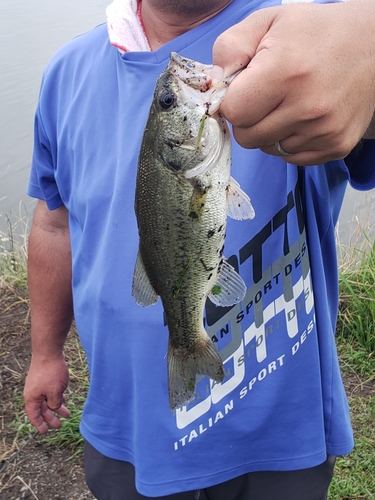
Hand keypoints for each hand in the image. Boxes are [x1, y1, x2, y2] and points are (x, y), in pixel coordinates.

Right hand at [23, 353, 69, 433]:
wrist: (49, 352)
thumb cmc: (50, 372)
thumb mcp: (55, 393)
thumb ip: (55, 404)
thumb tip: (55, 407)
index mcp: (32, 398)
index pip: (34, 416)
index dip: (39, 424)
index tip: (45, 432)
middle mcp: (33, 393)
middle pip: (42, 409)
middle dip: (51, 417)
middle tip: (59, 425)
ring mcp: (39, 384)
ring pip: (48, 400)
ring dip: (57, 407)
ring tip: (67, 413)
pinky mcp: (44, 378)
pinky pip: (50, 391)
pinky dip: (57, 397)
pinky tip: (64, 399)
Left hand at [213, 0, 374, 165]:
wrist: (373, 45)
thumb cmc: (316, 33)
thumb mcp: (269, 22)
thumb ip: (231, 48)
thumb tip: (214, 82)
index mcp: (286, 72)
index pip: (234, 112)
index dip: (232, 102)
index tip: (243, 90)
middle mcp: (307, 107)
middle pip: (247, 138)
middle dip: (248, 120)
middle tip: (265, 98)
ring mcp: (324, 131)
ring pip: (269, 149)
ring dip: (270, 131)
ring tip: (289, 103)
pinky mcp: (336, 146)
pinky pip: (292, 158)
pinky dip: (290, 142)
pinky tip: (303, 118)